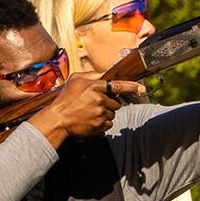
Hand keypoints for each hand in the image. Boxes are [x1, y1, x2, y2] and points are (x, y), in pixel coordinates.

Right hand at [28, 76, 145, 142]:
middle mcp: (100, 100)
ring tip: (91, 112)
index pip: (119, 85)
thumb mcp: (76, 80)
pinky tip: (91, 120)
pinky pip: (109, 124)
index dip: (132, 87)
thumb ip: (92, 75)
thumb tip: (105, 74)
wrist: (58, 119)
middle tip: (95, 104)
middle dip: (110, 103)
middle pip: (117, 102)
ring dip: (105, 113)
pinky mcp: (99, 127)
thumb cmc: (65, 99)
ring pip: (113, 113)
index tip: (142, 88)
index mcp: (95, 87)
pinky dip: (102, 123)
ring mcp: (100, 114)